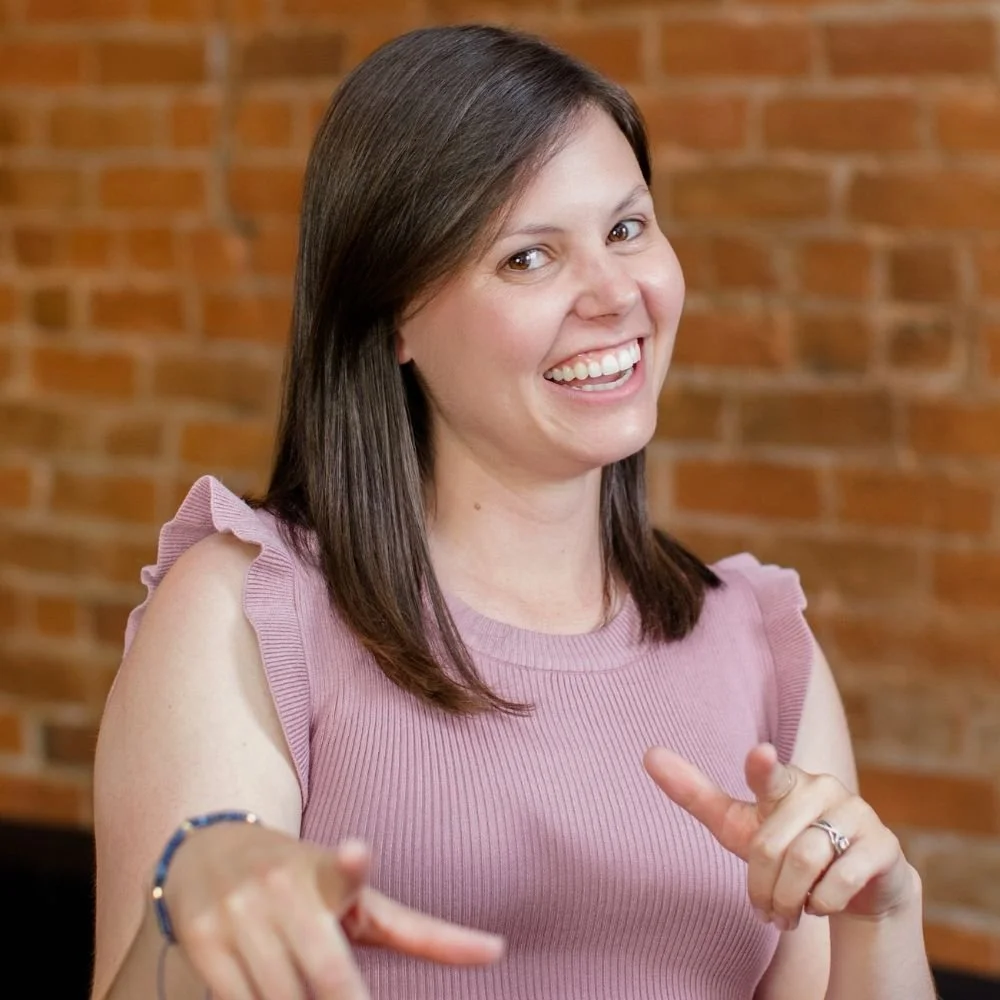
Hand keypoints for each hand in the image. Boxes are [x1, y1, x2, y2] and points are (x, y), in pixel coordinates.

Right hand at [163, 821, 503, 998]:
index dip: (353, 864)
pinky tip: (271, 994)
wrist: (210, 848)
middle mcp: (284, 889)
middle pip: (323, 975)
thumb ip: (423, 932)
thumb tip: (499, 951)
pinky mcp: (200, 939)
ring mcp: (238, 915)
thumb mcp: (360, 900)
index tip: (356, 852)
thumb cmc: (306, 882)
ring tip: (310, 989)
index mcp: (331, 876)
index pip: (348, 872)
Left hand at [643, 743, 917, 931]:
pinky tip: (822, 904)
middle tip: (765, 908)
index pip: (768, 773)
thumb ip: (697, 794)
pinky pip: (842, 881)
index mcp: (786, 781)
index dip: (762, 766)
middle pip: (773, 845)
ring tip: (789, 910)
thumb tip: (648, 754)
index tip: (760, 753)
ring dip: (790, 899)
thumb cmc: (787, 844)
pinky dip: (824, 903)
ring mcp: (857, 813)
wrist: (857, 882)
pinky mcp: (883, 845)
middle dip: (763, 886)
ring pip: (807, 862)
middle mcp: (823, 788)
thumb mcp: (739, 825)